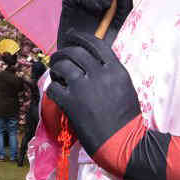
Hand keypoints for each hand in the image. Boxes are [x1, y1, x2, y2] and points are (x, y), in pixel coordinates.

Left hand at [46, 32, 140, 156]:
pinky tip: (55, 93)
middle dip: (62, 52)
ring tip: (55, 74)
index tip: (71, 36)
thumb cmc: (127, 119)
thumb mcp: (125, 87)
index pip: (95, 43)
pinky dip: (51, 88)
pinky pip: (53, 87)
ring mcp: (83, 88)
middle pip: (75, 51)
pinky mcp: (71, 103)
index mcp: (115, 70)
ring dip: (55, 68)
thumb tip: (93, 63)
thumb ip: (110, 73)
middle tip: (57, 58)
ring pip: (61, 66)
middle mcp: (99, 74)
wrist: (124, 143)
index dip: (80, 37)